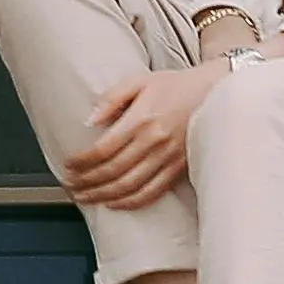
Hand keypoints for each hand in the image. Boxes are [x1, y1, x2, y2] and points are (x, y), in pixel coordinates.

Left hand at [63, 58, 224, 209]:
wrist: (215, 94)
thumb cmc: (176, 85)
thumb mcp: (139, 80)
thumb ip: (111, 98)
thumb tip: (90, 120)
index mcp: (142, 119)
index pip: (104, 148)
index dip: (82, 161)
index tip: (68, 165)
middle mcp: (154, 142)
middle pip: (113, 170)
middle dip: (87, 181)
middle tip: (70, 185)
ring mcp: (168, 158)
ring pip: (130, 186)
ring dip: (103, 195)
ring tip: (85, 197)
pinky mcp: (178, 169)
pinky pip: (152, 192)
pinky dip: (131, 202)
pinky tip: (114, 203)